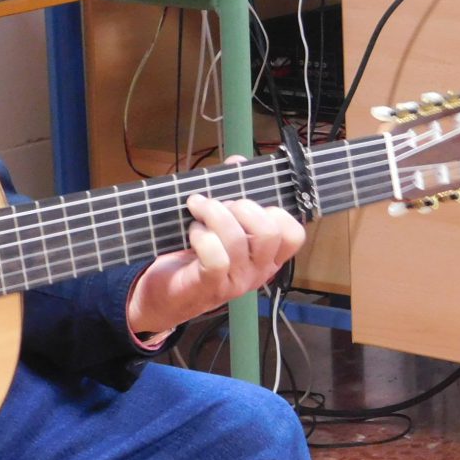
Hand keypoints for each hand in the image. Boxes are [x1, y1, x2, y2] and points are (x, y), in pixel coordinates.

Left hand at [126, 172, 304, 336]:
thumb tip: (238, 162)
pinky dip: (202, 236)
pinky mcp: (210, 285)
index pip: (293, 235)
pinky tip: (194, 231)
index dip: (274, 212)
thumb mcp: (220, 226)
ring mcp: (236, 281)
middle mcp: (259, 271)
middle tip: (220, 203)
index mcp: (268, 257)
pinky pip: (215, 256)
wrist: (165, 297)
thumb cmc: (197, 257)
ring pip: (237, 240)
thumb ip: (232, 194)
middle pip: (269, 233)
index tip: (248, 204)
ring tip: (198, 209)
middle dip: (242, 207)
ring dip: (214, 215)